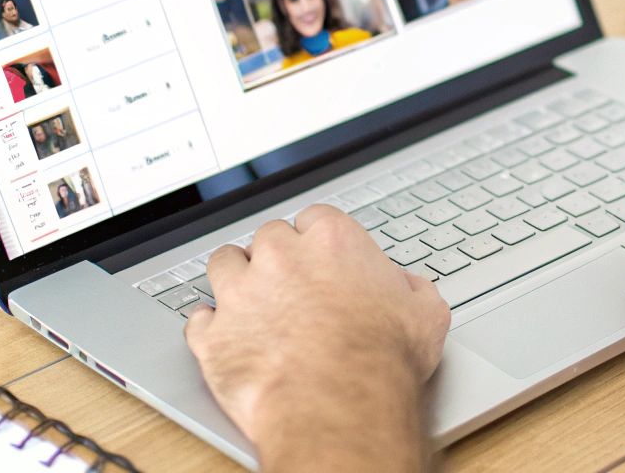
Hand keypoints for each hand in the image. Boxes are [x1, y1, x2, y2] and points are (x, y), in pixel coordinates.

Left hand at [185, 205, 449, 468]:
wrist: (340, 406)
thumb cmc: (381, 361)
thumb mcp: (425, 315)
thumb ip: (414, 289)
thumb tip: (411, 289)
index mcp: (332, 241)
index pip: (315, 219)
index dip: (318, 241)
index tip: (322, 259)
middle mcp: (281, 256)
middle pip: (268, 237)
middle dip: (277, 258)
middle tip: (291, 285)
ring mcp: (241, 293)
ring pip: (224, 263)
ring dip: (235, 279)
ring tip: (249, 300)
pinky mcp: (213, 335)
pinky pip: (199, 320)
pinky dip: (210, 328)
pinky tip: (224, 336)